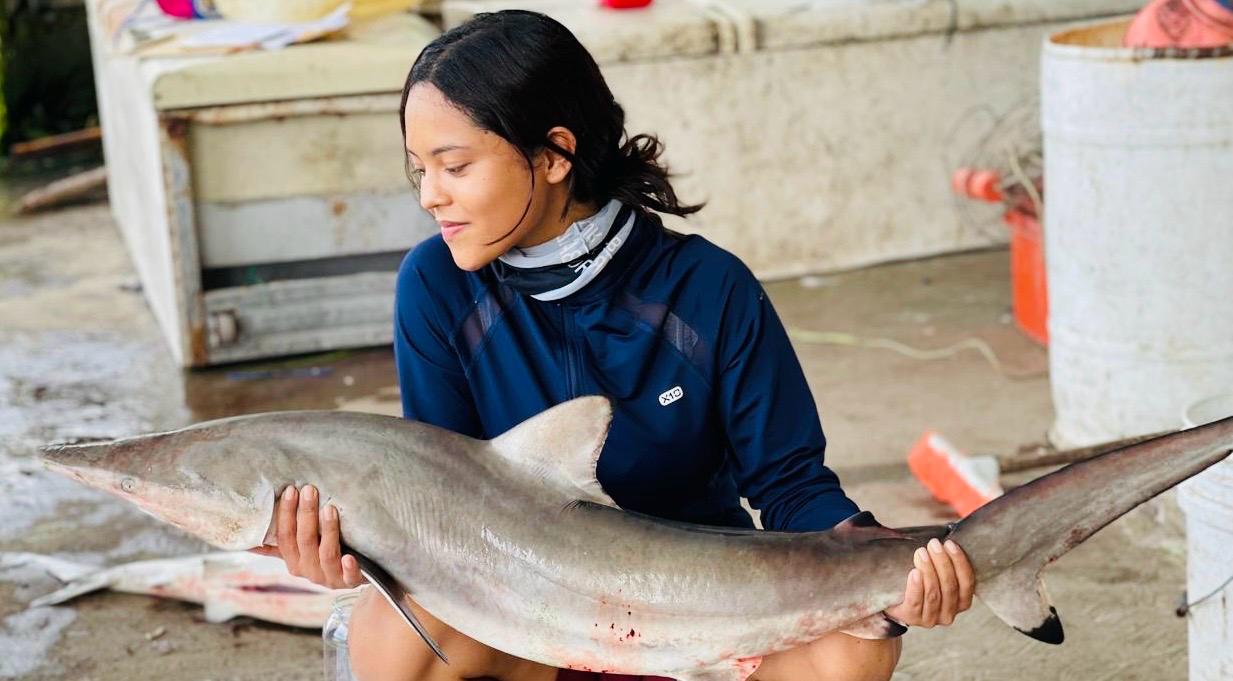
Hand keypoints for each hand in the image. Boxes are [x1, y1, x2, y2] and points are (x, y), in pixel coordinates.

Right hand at [250, 484, 364, 589]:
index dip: (286, 514)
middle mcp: (309, 571)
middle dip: (306, 514)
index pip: (285, 537)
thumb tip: (247, 541)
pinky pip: (349, 578)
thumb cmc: (324, 558)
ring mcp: (330, 578)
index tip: (291, 490)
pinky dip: (349, 568)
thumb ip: (278, 546)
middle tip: (310, 490)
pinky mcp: (350, 582)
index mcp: (293, 562)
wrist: (354, 578)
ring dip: (328, 531)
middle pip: (305, 541)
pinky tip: (350, 558)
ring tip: (329, 509)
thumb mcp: (301, 552)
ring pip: (326, 554)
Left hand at [883, 538, 973, 627]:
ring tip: (921, 552)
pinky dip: (916, 586)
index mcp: (962, 603)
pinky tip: (914, 571)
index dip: (960, 562)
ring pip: (933, 593)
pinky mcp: (912, 618)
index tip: (950, 543)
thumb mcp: (939, 574)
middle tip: (933, 544)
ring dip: (928, 570)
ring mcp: (931, 619)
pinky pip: (915, 602)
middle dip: (942, 562)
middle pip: (950, 587)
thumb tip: (949, 539)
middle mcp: (949, 614)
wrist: (896, 599)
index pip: (967, 583)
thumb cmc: (922, 581)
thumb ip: (947, 562)